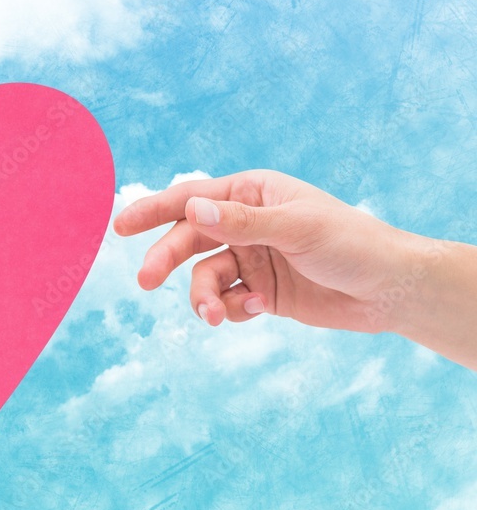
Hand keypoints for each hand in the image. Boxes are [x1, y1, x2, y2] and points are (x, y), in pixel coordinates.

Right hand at [114, 170, 425, 330]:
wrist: (390, 290)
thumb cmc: (352, 243)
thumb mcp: (296, 228)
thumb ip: (241, 222)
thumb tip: (191, 211)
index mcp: (252, 194)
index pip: (192, 198)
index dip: (153, 210)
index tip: (120, 226)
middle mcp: (246, 224)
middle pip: (189, 240)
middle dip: (167, 261)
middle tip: (144, 280)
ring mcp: (252, 259)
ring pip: (205, 277)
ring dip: (205, 297)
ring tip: (217, 316)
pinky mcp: (261, 292)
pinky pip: (228, 301)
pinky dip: (234, 309)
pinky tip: (258, 310)